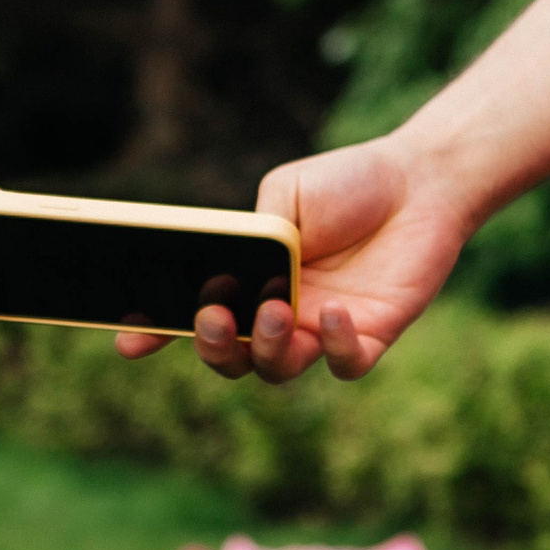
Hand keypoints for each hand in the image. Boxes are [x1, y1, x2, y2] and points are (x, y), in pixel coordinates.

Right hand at [112, 135, 476, 381]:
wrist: (419, 182)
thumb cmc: (347, 185)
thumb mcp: (284, 194)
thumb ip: (252, 233)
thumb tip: (228, 269)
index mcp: (248, 281)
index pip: (195, 314)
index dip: (159, 332)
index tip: (129, 340)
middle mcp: (278, 313)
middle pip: (228, 356)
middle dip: (211, 347)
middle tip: (213, 318)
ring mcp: (320, 329)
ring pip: (277, 368)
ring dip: (265, 346)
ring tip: (276, 309)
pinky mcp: (368, 336)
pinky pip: (344, 364)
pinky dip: (334, 348)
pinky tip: (333, 313)